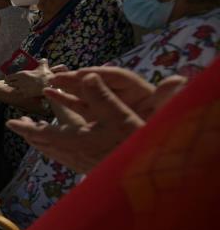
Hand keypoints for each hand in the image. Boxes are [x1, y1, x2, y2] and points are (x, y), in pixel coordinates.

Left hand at [5, 60, 67, 97]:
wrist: (49, 85)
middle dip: (10, 83)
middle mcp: (20, 82)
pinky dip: (22, 93)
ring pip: (14, 89)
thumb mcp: (43, 67)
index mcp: (21, 74)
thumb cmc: (45, 75)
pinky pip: (21, 94)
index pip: (9, 77)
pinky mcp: (26, 95)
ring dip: (15, 88)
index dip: (8, 78)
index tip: (8, 78)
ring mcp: (22, 89)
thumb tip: (43, 59)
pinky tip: (24, 92)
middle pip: (10, 84)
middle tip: (12, 83)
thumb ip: (42, 62)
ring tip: (18, 87)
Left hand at [5, 70, 186, 172]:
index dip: (25, 128)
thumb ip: (102, 96)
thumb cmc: (135, 144)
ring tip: (36, 132)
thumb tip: (88, 75)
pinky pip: (64, 157)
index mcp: (75, 141)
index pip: (42, 134)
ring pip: (54, 152)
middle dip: (30, 133)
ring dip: (42, 140)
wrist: (147, 177)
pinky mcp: (90, 168)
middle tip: (19, 124)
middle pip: (44, 144)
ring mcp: (81, 164)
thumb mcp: (120, 115)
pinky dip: (56, 148)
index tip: (10, 123)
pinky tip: (62, 146)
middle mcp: (74, 154)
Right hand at [46, 67, 186, 120]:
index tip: (82, 74)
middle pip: (98, 81)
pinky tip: (50, 95)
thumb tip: (178, 81)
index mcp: (139, 91)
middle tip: (59, 77)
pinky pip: (80, 105)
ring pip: (85, 92)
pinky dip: (66, 99)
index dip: (100, 74)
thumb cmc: (160, 132)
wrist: (156, 155)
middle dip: (77, 79)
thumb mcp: (163, 115)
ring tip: (50, 84)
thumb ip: (165, 98)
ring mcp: (108, 105)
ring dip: (68, 87)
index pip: (118, 77)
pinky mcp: (99, 116)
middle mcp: (120, 94)